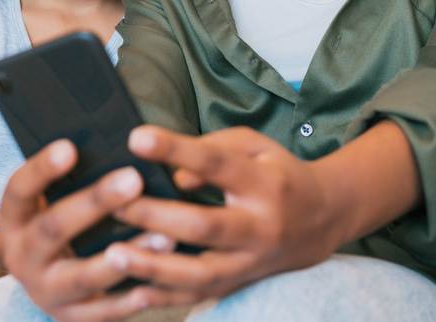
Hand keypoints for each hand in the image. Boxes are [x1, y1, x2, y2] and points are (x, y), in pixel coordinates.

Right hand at [0, 139, 191, 321]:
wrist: (41, 277)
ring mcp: (44, 290)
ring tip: (164, 237)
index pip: (20, 189)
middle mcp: (22, 255)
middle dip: (95, 203)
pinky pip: (101, 313)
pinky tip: (157, 282)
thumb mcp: (52, 200)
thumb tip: (120, 144)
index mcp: (15, 218)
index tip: (70, 147)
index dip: (42, 169)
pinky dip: (129, 300)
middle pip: (54, 228)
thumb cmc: (59, 220)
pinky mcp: (69, 317)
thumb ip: (74, 179)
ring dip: (126, 255)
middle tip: (134, 179)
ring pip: (82, 276)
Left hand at [103, 126, 341, 302]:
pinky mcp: (239, 285)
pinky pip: (199, 297)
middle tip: (116, 204)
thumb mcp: (255, 147)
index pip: (216, 163)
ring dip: (154, 267)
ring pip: (200, 273)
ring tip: (113, 255)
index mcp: (264, 183)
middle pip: (205, 225)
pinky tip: (131, 291)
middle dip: (156, 216)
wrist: (322, 220)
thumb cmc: (277, 174)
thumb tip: (173, 176)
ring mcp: (250, 263)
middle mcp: (260, 227)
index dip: (177, 149)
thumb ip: (214, 150)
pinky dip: (164, 298)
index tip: (137, 138)